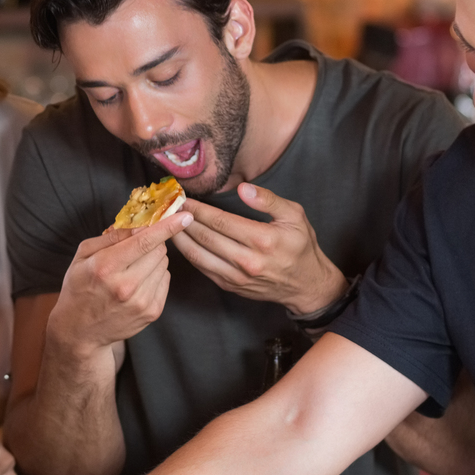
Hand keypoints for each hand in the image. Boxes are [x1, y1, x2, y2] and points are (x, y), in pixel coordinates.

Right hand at [49, 213, 190, 354]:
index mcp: (106, 267)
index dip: (167, 227)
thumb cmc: (79, 288)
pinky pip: (166, 280)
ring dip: (153, 260)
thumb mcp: (83, 256)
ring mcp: (141, 302)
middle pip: (159, 251)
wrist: (80, 331)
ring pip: (164, 264)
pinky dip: (155, 276)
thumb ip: (111, 237)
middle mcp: (126, 286)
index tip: (185, 216)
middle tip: (136, 249)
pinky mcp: (152, 312)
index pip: (144, 242)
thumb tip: (139, 224)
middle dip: (152, 243)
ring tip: (133, 270)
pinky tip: (138, 283)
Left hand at [172, 185, 346, 314]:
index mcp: (263, 240)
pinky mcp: (231, 286)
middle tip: (170, 207)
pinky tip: (180, 242)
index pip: (221, 221)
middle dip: (184, 220)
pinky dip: (188, 254)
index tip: (184, 198)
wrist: (306, 285)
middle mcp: (248, 261)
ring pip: (199, 255)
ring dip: (180, 238)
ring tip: (168, 223)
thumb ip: (268, 200)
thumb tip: (243, 189)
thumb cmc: (301, 246)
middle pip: (205, 237)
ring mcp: (237, 277)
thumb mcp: (294, 215)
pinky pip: (203, 269)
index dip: (199, 209)